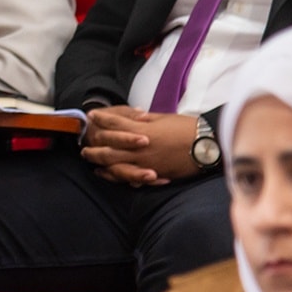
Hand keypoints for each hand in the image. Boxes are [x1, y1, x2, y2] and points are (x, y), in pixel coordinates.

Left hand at [81, 106, 198, 184]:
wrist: (208, 145)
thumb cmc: (188, 128)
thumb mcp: (163, 118)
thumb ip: (145, 119)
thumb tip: (135, 117)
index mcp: (142, 130)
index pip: (114, 122)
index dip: (101, 117)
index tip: (91, 114)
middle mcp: (139, 147)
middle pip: (108, 146)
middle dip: (93, 144)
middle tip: (83, 143)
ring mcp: (145, 162)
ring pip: (114, 163)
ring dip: (99, 162)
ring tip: (90, 161)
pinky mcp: (153, 174)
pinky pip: (129, 177)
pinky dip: (116, 176)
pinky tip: (108, 174)